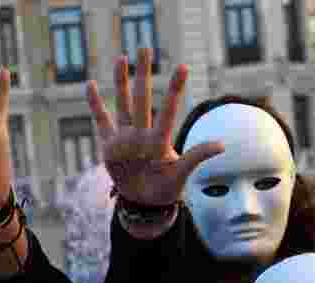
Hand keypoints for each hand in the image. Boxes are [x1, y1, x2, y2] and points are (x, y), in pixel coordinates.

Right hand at [86, 49, 223, 237]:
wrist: (144, 201)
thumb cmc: (166, 187)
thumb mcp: (181, 174)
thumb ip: (196, 157)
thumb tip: (223, 145)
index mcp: (159, 140)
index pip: (168, 110)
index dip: (175, 90)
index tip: (183, 67)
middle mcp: (142, 133)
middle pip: (142, 98)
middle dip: (143, 74)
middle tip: (145, 48)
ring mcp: (125, 137)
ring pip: (123, 103)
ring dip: (121, 81)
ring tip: (121, 58)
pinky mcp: (109, 145)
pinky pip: (101, 120)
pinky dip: (95, 104)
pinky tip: (91, 84)